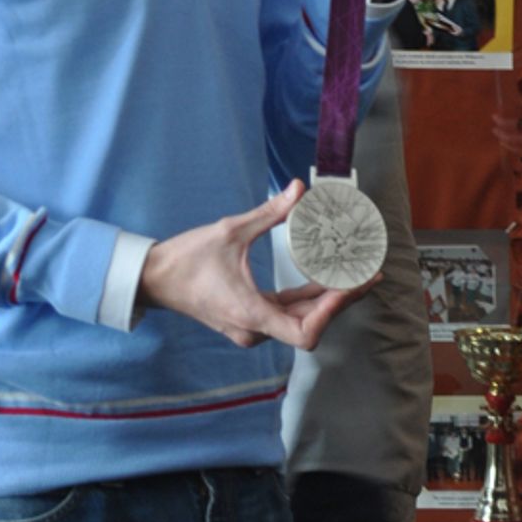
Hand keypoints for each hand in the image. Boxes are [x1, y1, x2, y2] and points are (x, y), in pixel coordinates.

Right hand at [137, 181, 374, 349]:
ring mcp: (251, 327)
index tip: (348, 286)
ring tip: (355, 276)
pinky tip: (324, 280)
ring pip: (300, 320)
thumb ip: (269, 213)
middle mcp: (254, 329)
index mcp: (251, 313)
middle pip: (310, 325)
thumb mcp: (230, 231)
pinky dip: (307, 299)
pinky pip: (286, 313)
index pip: (305, 332)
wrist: (154, 279)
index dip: (331, 312)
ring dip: (327, 300)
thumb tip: (298, 189)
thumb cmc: (185, 260)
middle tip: (368, 274)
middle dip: (341, 299)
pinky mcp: (248, 318)